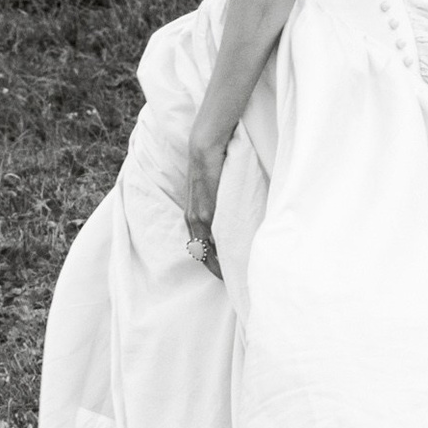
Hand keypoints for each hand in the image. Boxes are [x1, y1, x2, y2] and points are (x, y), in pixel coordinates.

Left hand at [181, 140, 224, 278]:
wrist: (206, 146)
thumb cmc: (213, 165)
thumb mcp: (211, 191)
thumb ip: (217, 206)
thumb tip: (230, 218)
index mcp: (192, 216)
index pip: (200, 248)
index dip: (212, 262)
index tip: (224, 273)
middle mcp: (192, 219)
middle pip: (203, 255)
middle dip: (216, 270)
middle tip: (232, 281)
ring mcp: (199, 217)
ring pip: (208, 251)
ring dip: (220, 264)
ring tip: (235, 276)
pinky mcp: (207, 212)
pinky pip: (215, 238)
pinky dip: (224, 251)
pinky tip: (234, 259)